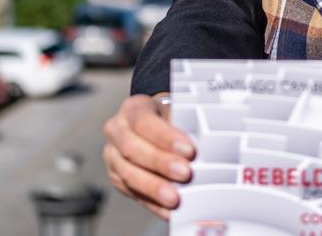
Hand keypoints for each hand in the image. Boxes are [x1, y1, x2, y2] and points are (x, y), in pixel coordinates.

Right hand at [102, 94, 194, 219]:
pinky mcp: (116, 178)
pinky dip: (152, 204)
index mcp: (133, 109)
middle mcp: (116, 131)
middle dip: (160, 163)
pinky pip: (132, 193)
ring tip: (175, 198)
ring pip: (128, 174)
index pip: (144, 121)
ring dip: (153, 187)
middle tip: (185, 173)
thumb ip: (187, 127)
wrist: (155, 127)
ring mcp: (113, 156)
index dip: (166, 137)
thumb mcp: (177, 113)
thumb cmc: (169, 120)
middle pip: (132, 148)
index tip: (189, 150)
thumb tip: (208, 147)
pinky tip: (168, 211)